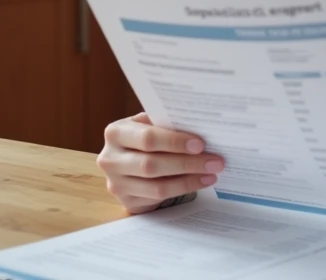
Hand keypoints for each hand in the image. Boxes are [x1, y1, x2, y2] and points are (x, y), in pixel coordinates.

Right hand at [97, 112, 224, 213]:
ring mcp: (116, 184)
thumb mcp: (148, 125)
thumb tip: (200, 126)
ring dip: (189, 180)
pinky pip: (158, 198)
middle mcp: (110, 159)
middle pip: (152, 165)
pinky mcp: (126, 202)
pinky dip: (183, 189)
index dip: (175, 142)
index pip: (147, 138)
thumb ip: (165, 125)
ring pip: (157, 186)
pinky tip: (200, 182)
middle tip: (215, 161)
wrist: (127, 164)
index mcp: (115, 133)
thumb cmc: (143, 139)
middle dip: (187, 163)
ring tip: (212, 173)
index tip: (200, 144)